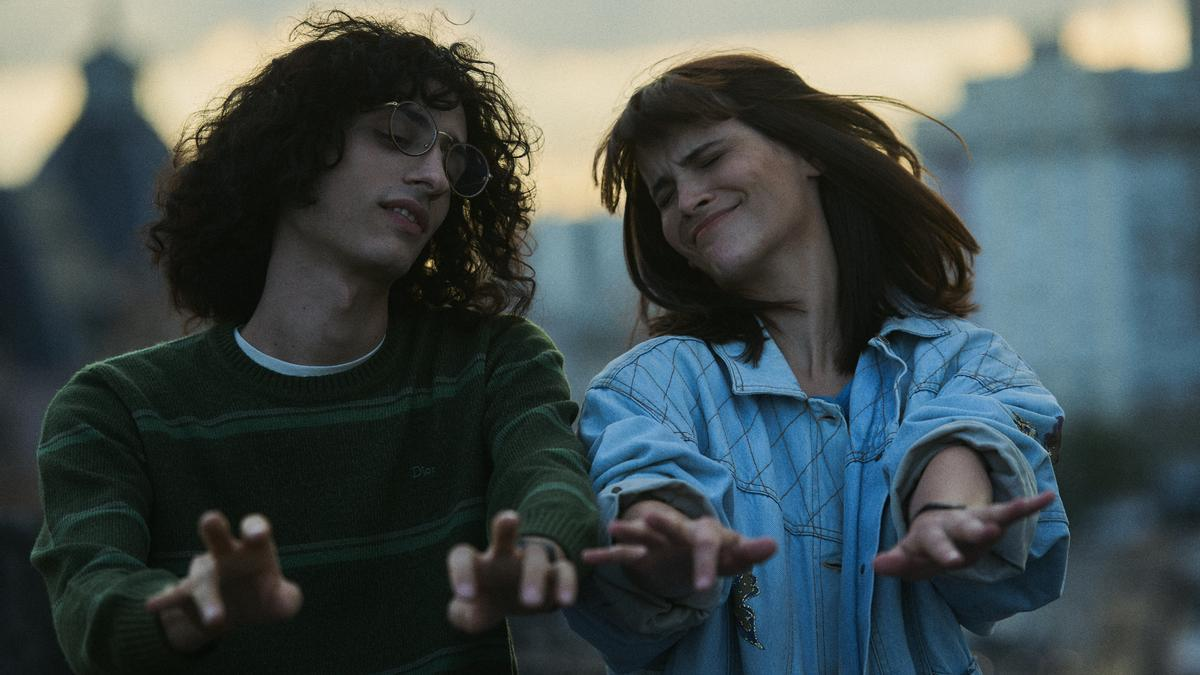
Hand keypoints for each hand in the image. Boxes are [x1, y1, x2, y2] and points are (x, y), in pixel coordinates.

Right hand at [144, 511, 302, 651]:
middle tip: (210, 520)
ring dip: (208, 599)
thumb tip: (280, 599)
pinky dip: (165, 601)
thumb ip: (289, 599)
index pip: (254, 527)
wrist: (237, 612)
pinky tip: (152, 605)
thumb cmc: (265, 596)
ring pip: (201, 578)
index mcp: (254, 547)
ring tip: (217, 621)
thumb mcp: (282, 602)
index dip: (256, 528)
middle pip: (218, 535)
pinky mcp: (187, 594)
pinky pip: (175, 596)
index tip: (258, 535)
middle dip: (214, 527)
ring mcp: (205, 572)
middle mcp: (226, 553)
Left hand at [446, 510, 576, 633]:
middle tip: (509, 519)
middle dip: (506, 525)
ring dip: (534, 574)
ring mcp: (532, 560)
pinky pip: (564, 570)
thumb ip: (463, 616)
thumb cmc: (490, 601)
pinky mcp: (556, 572)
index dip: (461, 571)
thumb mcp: (474, 615)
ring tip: (530, 601)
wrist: (521, 598)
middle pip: (505, 531)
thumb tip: (467, 610)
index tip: (466, 596)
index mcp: (479, 563)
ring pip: (536, 553)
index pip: (463, 555)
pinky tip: (565, 601)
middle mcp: (505, 554)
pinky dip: (566, 582)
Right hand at [581, 499, 775, 597]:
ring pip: (643, 535)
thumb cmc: (716, 552)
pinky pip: (621, 555)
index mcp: (703, 534)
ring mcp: (657, 541)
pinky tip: (587, 558)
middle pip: (673, 527)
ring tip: (613, 527)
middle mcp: (678, 533)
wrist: (689, 545)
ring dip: (629, 532)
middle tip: (653, 519)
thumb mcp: (733, 555)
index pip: (707, 546)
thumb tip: (773, 544)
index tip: (702, 587)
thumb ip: (749, 552)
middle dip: (664, 525)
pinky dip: (605, 556)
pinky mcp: (640, 553)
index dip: (706, 565)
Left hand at [872, 491, 1055, 580]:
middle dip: (976, 532)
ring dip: (1009, 513)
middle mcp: (955, 526)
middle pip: (965, 529)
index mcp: (932, 535)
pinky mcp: (993, 519)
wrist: (940, 524)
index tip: (952, 561)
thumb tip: (875, 565)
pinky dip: (1030, 505)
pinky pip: (1012, 512)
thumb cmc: (925, 546)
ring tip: (1033, 503)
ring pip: (992, 516)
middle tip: (988, 532)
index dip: (942, 552)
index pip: (935, 545)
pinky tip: (1047, 497)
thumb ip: (896, 563)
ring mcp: (975, 521)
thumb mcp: (909, 556)